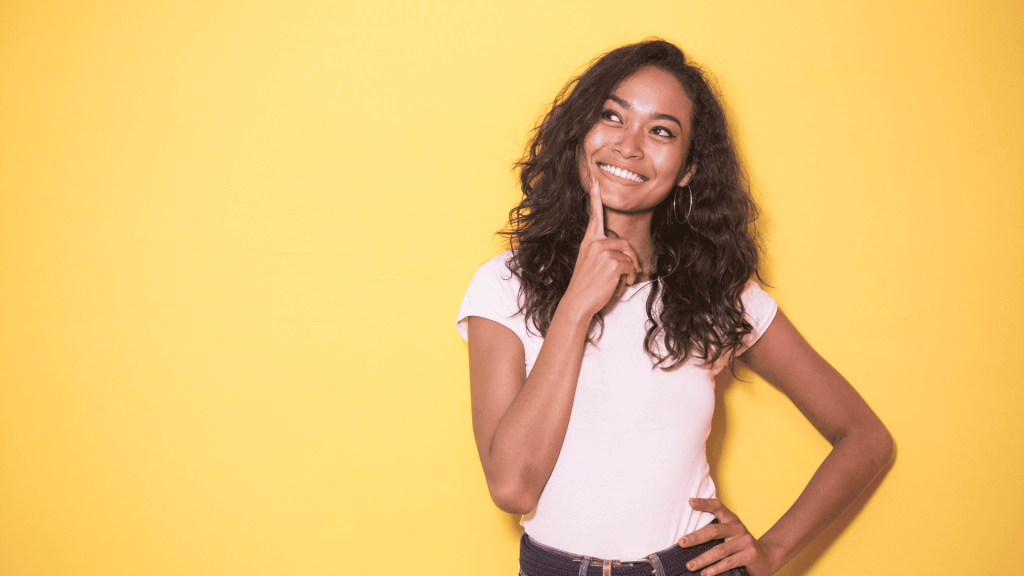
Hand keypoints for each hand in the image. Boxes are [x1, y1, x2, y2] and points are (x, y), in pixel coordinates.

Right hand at [561, 179, 641, 318]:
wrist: (578, 302)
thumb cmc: (586, 287)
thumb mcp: (592, 265)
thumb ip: (606, 255)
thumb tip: (628, 259)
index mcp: (588, 241)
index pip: (594, 215)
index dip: (595, 197)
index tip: (595, 179)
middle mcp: (594, 243)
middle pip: (625, 243)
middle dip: (632, 260)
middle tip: (632, 274)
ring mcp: (602, 251)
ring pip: (629, 257)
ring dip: (630, 272)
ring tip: (621, 282)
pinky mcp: (612, 262)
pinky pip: (631, 267)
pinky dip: (630, 278)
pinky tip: (620, 285)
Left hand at [677, 498, 774, 575]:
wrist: (766, 558)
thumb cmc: (740, 546)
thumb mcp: (730, 535)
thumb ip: (715, 533)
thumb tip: (688, 540)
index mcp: (731, 520)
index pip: (718, 507)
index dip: (704, 503)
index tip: (690, 502)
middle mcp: (738, 528)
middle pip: (714, 531)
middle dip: (696, 537)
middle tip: (681, 542)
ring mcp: (745, 541)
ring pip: (720, 550)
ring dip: (703, 559)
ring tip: (690, 565)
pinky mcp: (750, 555)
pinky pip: (729, 562)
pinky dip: (716, 569)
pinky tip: (705, 573)